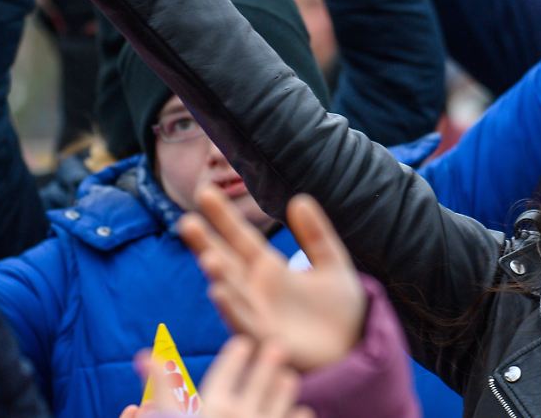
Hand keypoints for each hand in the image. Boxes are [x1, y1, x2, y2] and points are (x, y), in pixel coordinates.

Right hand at [127, 338, 311, 417]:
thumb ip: (162, 389)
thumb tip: (144, 354)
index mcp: (212, 406)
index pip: (228, 369)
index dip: (236, 354)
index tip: (243, 343)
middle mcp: (239, 415)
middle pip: (260, 379)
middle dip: (269, 361)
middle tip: (277, 346)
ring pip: (281, 399)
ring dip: (285, 387)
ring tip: (289, 377)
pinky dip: (298, 417)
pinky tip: (302, 411)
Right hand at [178, 189, 365, 372]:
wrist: (353, 350)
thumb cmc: (340, 310)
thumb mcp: (332, 263)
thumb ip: (316, 235)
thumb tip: (299, 198)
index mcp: (269, 269)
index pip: (240, 237)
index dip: (223, 216)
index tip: (205, 191)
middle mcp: (255, 290)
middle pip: (225, 261)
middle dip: (205, 244)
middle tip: (187, 222)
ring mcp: (258, 315)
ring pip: (232, 292)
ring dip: (219, 277)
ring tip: (208, 258)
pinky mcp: (267, 340)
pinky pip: (245, 323)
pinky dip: (233, 309)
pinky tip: (221, 292)